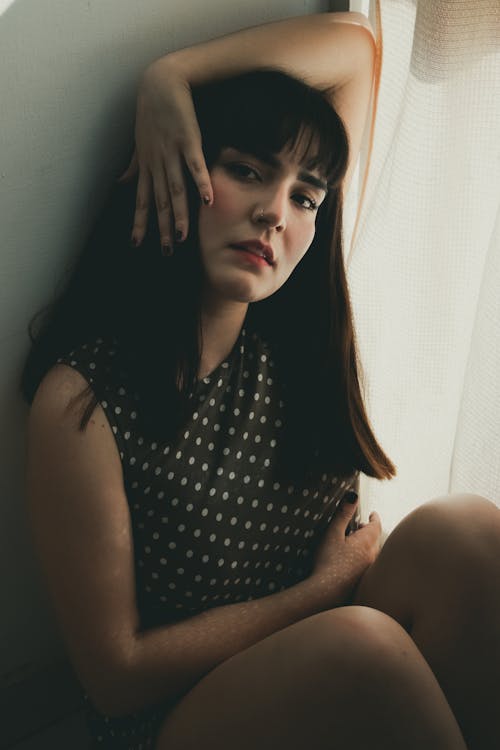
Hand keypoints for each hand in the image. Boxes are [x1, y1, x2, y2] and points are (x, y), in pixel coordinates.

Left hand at [117, 60, 213, 250]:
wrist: (160, 83)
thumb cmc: (150, 113)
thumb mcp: (138, 143)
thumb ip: (132, 167)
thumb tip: (119, 183)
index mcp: (146, 166)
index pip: (141, 200)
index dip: (139, 222)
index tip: (136, 243)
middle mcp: (157, 163)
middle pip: (159, 202)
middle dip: (162, 228)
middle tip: (166, 251)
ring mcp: (172, 153)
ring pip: (175, 189)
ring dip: (179, 214)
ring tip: (183, 237)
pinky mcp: (188, 141)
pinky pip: (195, 166)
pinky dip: (201, 183)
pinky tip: (208, 200)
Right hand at [310, 494, 381, 603]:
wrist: (326, 592)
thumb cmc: (328, 561)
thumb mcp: (333, 533)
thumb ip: (343, 514)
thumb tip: (353, 495)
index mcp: (367, 542)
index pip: (376, 525)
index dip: (374, 517)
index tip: (372, 513)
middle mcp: (372, 556)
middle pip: (376, 538)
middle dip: (370, 530)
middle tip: (360, 525)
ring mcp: (368, 570)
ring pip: (372, 552)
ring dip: (367, 544)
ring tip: (354, 541)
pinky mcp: (363, 580)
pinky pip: (368, 563)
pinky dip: (363, 556)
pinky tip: (351, 560)